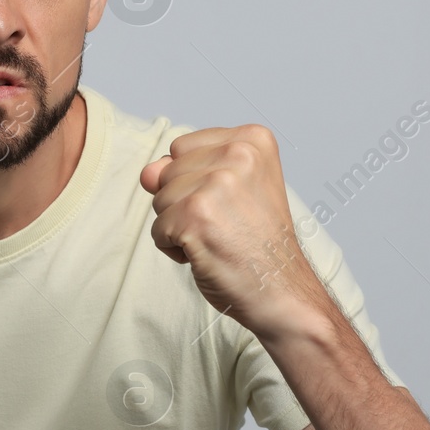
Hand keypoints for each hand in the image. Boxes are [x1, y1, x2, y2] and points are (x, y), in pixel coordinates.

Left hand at [139, 124, 327, 338]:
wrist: (281, 290)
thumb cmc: (257, 243)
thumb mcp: (228, 190)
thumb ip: (183, 170)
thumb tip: (147, 173)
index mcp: (252, 140)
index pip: (182, 148)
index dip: (195, 181)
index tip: (232, 203)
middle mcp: (238, 154)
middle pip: (167, 171)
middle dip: (183, 202)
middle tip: (226, 225)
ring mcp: (216, 184)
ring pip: (159, 200)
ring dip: (178, 227)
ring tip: (218, 238)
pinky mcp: (195, 215)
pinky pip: (157, 229)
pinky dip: (174, 249)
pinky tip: (209, 253)